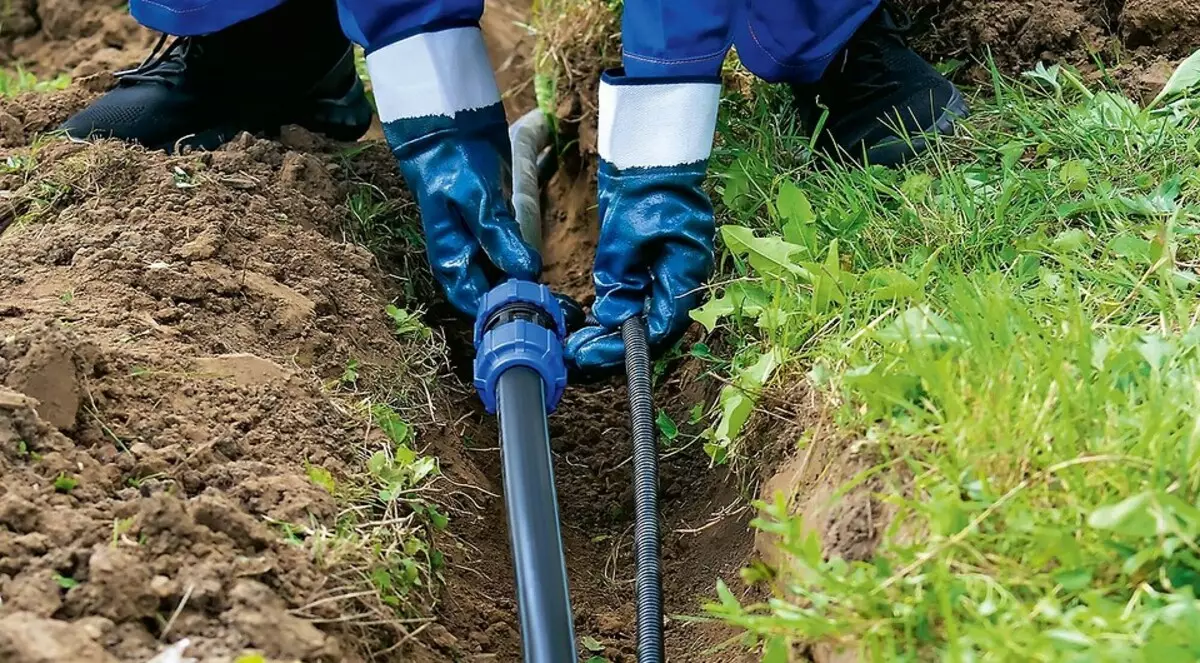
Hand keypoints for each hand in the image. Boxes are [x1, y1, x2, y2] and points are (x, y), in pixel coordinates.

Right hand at [384, 104, 539, 315]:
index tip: (532, 312)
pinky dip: (526, 259)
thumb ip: (498, 236)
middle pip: (491, 291)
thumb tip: (525, 272)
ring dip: (525, 280)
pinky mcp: (494, 224)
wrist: (450, 123)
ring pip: (504, 273)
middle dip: (519, 298)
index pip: (472, 300)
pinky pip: (511, 252)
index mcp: (450, 256)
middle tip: (555, 304)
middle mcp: (464, 254)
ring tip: (556, 289)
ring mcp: (479, 240)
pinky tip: (545, 261)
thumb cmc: (452, 161)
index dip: (499, 311)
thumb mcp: (476, 199)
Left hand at [566, 72, 719, 375]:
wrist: (653, 151)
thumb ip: (619, 280)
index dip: (623, 348)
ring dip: (612, 331)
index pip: (658, 329)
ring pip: (644, 316)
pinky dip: (617, 311)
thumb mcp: (625, 238)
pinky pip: (640, 298)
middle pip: (651, 328)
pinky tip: (592, 318)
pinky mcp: (658, 262)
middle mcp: (684, 279)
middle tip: (576, 353)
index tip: (589, 354)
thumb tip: (613, 318)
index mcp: (685, 275)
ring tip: (578, 341)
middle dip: (613, 345)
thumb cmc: (645, 188)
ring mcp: (672, 271)